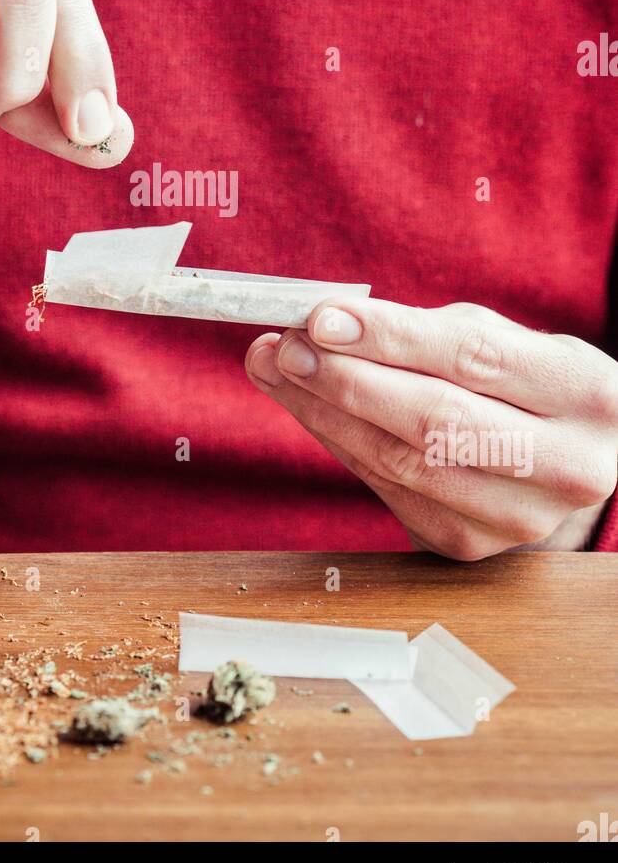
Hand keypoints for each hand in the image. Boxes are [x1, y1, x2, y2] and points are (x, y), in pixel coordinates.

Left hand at [246, 300, 617, 558]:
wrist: (571, 463)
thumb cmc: (529, 387)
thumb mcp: (506, 342)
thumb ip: (426, 331)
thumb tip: (325, 323)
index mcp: (584, 394)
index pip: (472, 356)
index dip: (389, 336)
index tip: (321, 317)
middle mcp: (567, 465)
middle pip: (434, 418)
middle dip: (346, 379)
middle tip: (286, 347)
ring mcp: (520, 516)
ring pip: (403, 462)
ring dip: (325, 413)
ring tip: (279, 370)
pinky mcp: (472, 546)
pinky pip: (389, 491)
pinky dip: (342, 445)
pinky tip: (311, 410)